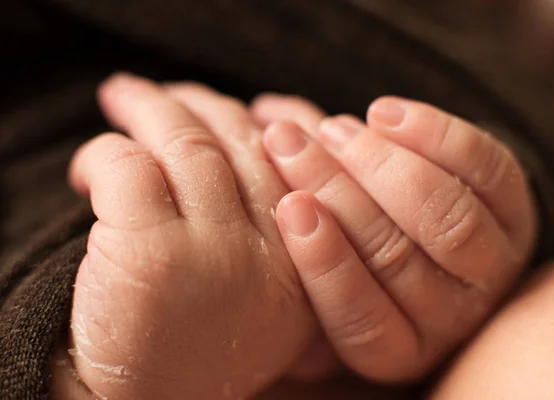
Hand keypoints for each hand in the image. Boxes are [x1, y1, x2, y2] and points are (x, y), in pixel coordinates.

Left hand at [66, 74, 315, 399]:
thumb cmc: (186, 347)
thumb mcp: (257, 293)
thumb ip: (269, 229)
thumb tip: (256, 141)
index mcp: (311, 269)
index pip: (302, 163)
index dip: (266, 120)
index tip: (239, 106)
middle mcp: (280, 258)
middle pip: (243, 142)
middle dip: (200, 105)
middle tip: (167, 97)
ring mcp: (219, 253)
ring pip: (187, 142)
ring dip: (149, 109)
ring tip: (125, 98)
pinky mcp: (154, 252)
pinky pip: (128, 164)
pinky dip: (104, 151)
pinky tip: (90, 169)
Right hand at [248, 94, 536, 380]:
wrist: (424, 239)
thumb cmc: (353, 256)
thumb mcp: (314, 259)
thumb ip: (287, 217)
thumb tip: (248, 137)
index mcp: (394, 347)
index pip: (362, 319)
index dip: (326, 263)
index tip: (291, 206)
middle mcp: (449, 317)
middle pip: (398, 258)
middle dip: (337, 192)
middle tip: (286, 142)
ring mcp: (491, 266)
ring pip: (447, 218)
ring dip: (381, 165)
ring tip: (332, 130)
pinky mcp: (518, 212)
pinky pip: (489, 171)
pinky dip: (436, 135)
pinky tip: (384, 115)